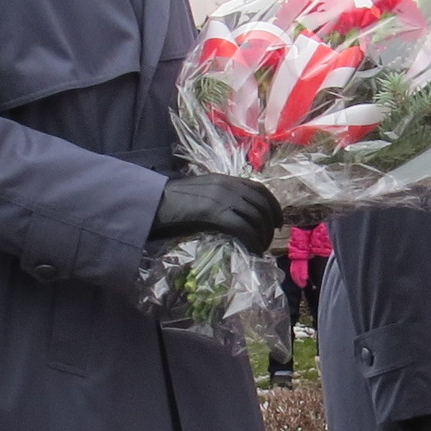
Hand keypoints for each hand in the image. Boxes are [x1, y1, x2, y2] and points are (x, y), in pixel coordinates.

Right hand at [151, 173, 282, 247]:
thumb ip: (218, 199)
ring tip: (261, 248)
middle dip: (270, 224)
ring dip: (262, 235)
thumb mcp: (200, 194)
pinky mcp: (215, 213)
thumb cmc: (171, 201)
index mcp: (225, 179)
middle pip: (261, 204)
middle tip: (270, 239)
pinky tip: (254, 250)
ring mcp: (221, 198)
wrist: (153, 201)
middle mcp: (227, 185)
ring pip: (255, 217)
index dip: (273, 205)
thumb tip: (233, 215)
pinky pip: (243, 228)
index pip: (259, 188)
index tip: (277, 221)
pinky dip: (253, 241)